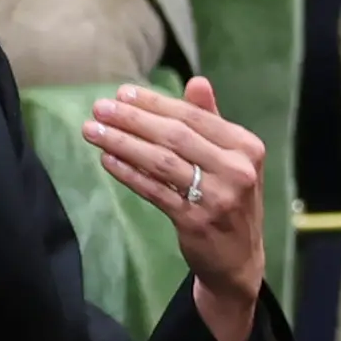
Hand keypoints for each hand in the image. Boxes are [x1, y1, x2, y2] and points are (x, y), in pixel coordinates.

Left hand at [88, 77, 267, 340]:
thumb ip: (213, 121)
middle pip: (175, 136)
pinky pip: (154, 191)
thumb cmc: (231, 199)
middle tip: (99, 108)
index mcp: (247, 147)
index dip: (155, 103)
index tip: (122, 93)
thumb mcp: (232, 159)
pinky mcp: (195, 222)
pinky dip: (129, 173)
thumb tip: (197, 81)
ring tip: (93, 131)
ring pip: (161, 162)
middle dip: (132, 119)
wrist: (239, 259)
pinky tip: (107, 160)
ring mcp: (217, 197)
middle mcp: (236, 169)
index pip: (193, 117)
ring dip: (122, 143)